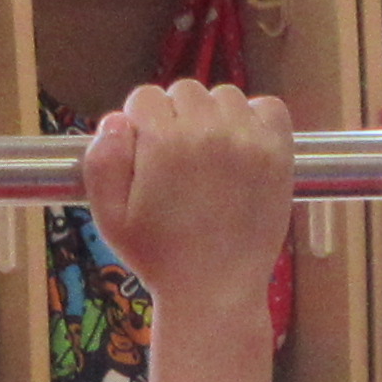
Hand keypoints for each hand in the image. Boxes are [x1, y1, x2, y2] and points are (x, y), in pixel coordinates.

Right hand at [86, 78, 295, 310]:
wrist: (216, 291)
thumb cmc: (159, 257)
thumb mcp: (110, 217)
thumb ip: (102, 162)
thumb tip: (116, 120)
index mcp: (164, 142)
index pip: (145, 97)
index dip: (141, 125)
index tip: (147, 154)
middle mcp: (209, 132)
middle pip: (184, 90)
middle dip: (175, 117)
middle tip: (178, 161)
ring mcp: (249, 141)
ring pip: (225, 96)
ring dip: (214, 116)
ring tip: (210, 157)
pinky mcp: (279, 155)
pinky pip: (269, 108)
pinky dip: (256, 118)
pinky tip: (242, 147)